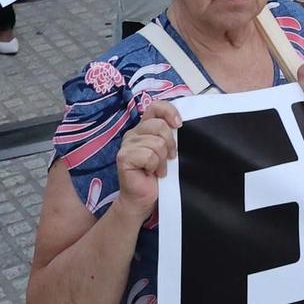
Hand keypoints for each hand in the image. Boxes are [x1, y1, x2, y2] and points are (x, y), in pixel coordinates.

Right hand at [112, 99, 181, 219]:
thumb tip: (180, 123)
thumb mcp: (167, 149)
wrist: (143, 198)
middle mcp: (134, 132)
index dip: (170, 111)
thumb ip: (169, 134)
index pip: (156, 106)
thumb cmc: (157, 174)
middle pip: (160, 125)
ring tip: (157, 168)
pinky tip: (150, 173)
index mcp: (145, 127)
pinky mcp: (123, 157)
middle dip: (170, 144)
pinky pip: (149, 156)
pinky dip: (155, 166)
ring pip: (156, 143)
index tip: (179, 125)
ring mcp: (126, 144)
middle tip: (169, 158)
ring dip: (162, 159)